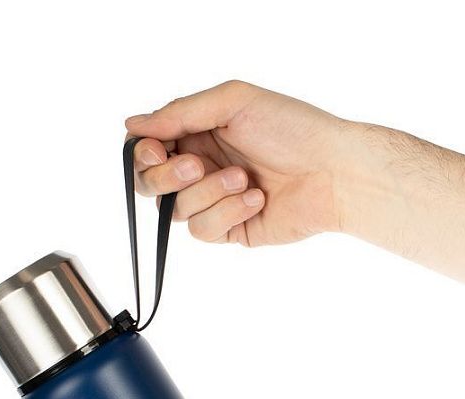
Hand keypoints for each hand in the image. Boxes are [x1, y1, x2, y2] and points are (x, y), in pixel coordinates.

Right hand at [125, 80, 348, 246]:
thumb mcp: (233, 102)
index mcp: (199, 134)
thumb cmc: (293, 129)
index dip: (144, 155)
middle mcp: (202, 169)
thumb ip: (179, 113)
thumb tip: (131, 125)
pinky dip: (228, 213)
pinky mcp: (230, 230)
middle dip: (168, 177)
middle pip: (151, 185)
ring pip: (176, 211)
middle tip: (196, 166)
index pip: (149, 149)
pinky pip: (203, 231)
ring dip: (210, 193)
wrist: (333, 172)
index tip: (157, 151)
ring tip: (246, 179)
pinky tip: (257, 199)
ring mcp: (214, 202)